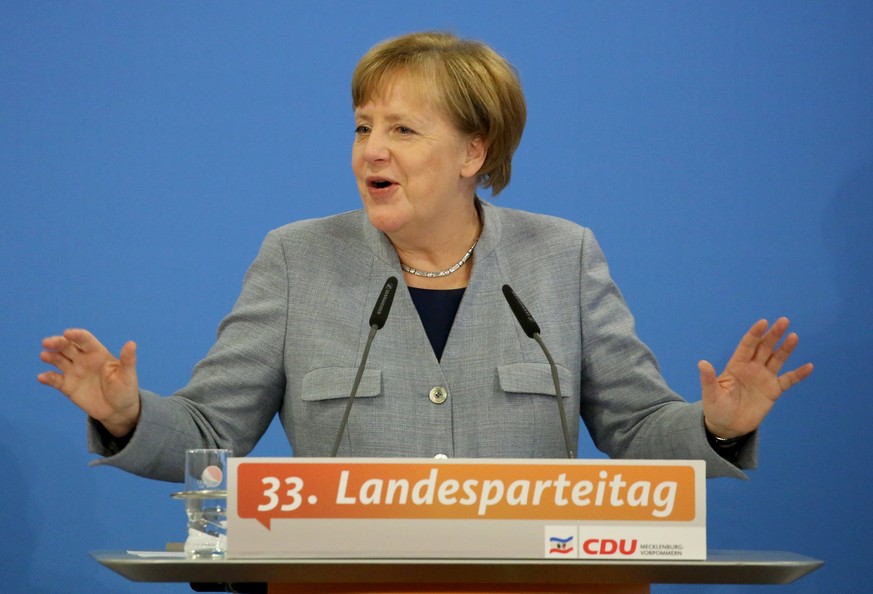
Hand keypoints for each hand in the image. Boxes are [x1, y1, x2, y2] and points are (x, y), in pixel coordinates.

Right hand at [38, 328, 140, 437]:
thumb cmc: (125, 389)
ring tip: (44, 356)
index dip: (76, 335)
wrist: (118, 410)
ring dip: (50, 356)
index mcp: (98, 353)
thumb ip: (128, 360)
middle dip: (57, 343)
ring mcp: (74, 372)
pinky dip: (47, 377)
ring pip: (58, 360)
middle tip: (47, 343)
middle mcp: (83, 360)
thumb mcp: (128, 375)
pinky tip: (42, 377)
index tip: (67, 333)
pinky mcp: (67, 386)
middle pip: (68, 347)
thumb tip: (132, 343)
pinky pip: (55, 379)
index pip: (85, 340)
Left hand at [698, 318, 812, 438]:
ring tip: (794, 336)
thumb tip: (701, 363)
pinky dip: (798, 374)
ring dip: (786, 348)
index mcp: (736, 365)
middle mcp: (752, 368)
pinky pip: (788, 380)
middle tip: (783, 321)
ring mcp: (764, 378)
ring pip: (777, 359)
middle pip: (764, 348)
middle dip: (773, 335)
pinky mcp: (773, 391)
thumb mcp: (710, 394)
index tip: (763, 322)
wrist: (728, 426)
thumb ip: (708, 379)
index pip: (747, 345)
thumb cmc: (716, 408)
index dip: (755, 334)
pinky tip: (809, 366)